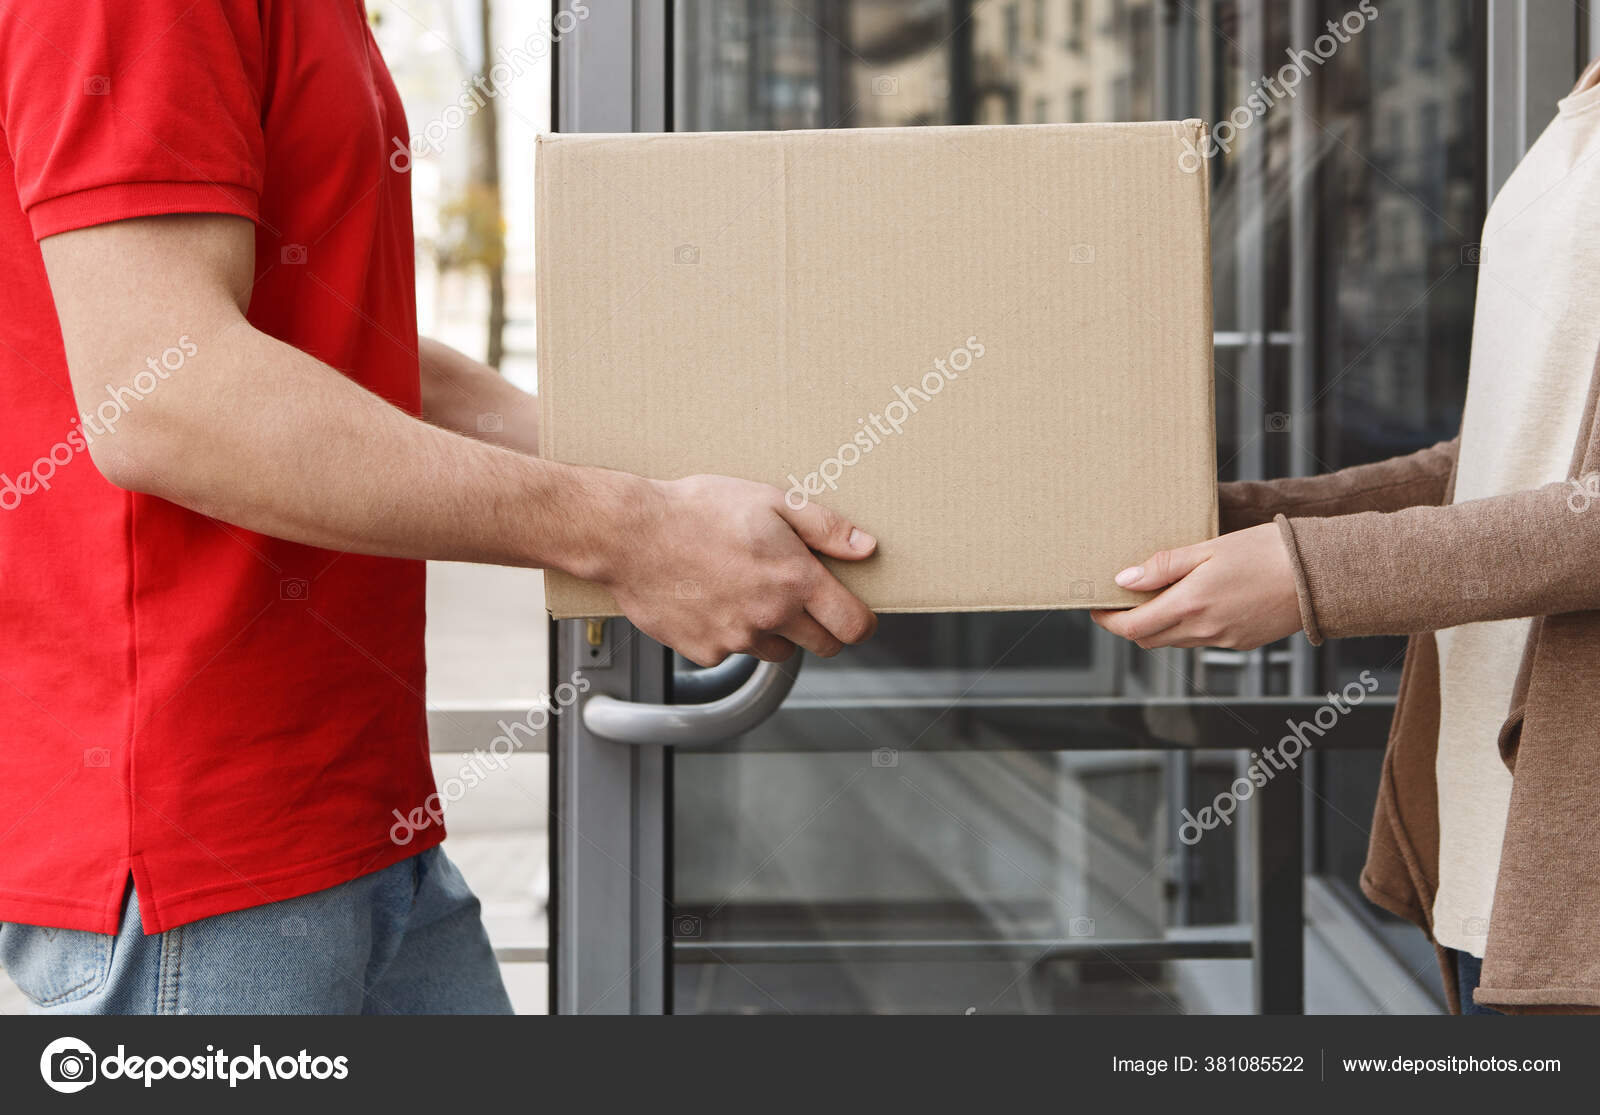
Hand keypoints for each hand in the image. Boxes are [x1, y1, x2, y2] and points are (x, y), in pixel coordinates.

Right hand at [599, 474, 879, 665]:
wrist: (631, 534)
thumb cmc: (697, 510)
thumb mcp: (771, 501)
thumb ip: (825, 528)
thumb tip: (866, 547)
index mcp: (796, 581)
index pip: (853, 626)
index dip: (860, 623)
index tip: (852, 615)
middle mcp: (771, 617)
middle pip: (823, 646)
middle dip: (820, 626)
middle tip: (798, 597)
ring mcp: (737, 640)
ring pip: (777, 650)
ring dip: (774, 630)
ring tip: (745, 590)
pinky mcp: (704, 652)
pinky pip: (732, 652)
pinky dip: (729, 633)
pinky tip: (711, 599)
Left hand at [1089, 523, 1300, 649]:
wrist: (1320, 574)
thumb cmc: (1267, 552)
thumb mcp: (1209, 549)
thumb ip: (1164, 566)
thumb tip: (1123, 580)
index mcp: (1190, 605)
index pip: (1133, 627)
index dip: (1109, 621)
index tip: (1097, 607)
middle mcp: (1203, 630)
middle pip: (1149, 638)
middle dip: (1129, 624)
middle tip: (1122, 601)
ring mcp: (1223, 640)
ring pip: (1174, 640)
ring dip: (1159, 625)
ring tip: (1158, 596)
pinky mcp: (1240, 642)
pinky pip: (1201, 640)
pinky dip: (1187, 626)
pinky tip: (1196, 601)